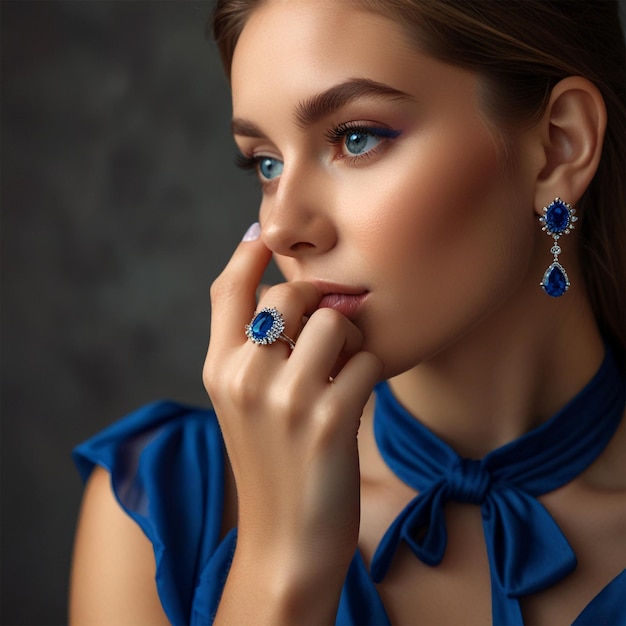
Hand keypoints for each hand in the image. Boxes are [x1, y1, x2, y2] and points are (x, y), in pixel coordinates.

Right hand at [203, 226, 381, 617]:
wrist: (285, 544)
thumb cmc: (273, 467)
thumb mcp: (245, 406)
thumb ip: (256, 353)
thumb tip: (294, 295)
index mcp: (220, 370)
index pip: (227, 291)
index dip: (247, 254)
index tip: (261, 232)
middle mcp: (245, 376)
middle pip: (291, 292)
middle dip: (320, 303)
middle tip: (331, 334)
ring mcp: (286, 399)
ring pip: (334, 321)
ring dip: (350, 342)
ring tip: (345, 370)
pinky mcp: (329, 420)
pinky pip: (368, 361)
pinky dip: (372, 373)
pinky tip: (358, 398)